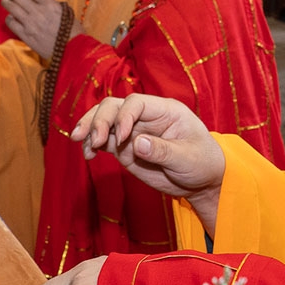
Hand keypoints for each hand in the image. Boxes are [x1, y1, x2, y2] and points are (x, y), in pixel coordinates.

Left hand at [2, 0, 77, 58]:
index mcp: (50, 4)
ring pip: (11, 7)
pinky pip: (11, 22)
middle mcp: (38, 12)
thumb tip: (41, 2)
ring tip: (5, 2)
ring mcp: (30, 24)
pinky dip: (10, 19)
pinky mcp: (25, 36)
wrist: (72, 51)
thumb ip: (52, 5)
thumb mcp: (66, 13)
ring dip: (7, 3)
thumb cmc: (73, 33)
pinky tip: (12, 19)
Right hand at [70, 94, 225, 232]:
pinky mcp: (125, 147)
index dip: (123, 116)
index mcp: (165, 110)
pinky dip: (92, 145)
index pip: (136, 102)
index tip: (122, 139)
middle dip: (99, 119)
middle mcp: (146, 117)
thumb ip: (163, 150)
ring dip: (90, 128)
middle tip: (94, 140)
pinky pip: (103, 141)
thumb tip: (136, 143)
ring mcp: (133, 131)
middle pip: (114, 106)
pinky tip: (88, 155)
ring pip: (104, 120)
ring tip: (81, 143)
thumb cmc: (203, 163)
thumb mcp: (188, 158)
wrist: (202, 181)